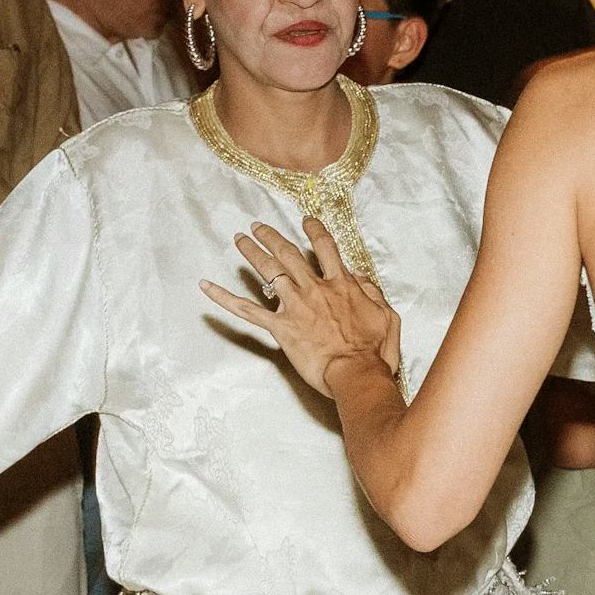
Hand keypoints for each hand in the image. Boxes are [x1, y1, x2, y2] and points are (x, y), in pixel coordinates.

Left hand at [201, 219, 399, 405]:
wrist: (355, 373)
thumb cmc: (374, 352)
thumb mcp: (387, 317)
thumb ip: (373, 292)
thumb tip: (359, 277)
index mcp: (342, 285)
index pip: (326, 249)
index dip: (315, 231)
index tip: (307, 221)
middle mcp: (315, 289)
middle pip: (289, 254)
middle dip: (272, 236)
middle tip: (258, 227)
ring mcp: (295, 306)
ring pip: (268, 271)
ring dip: (251, 253)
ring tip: (239, 240)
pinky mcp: (280, 327)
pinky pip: (246, 310)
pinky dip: (223, 298)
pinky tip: (206, 286)